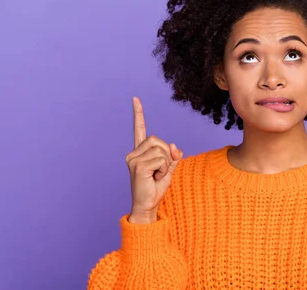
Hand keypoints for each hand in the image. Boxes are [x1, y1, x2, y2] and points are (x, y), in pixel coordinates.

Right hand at [126, 96, 183, 223]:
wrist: (147, 207)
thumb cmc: (155, 188)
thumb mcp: (168, 169)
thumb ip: (173, 156)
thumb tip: (173, 146)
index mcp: (139, 152)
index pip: (138, 129)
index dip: (138, 114)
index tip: (135, 98)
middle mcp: (133, 153)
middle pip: (158, 139)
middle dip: (166, 154)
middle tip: (161, 171)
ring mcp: (133, 159)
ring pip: (161, 149)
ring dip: (166, 163)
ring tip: (157, 175)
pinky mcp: (137, 167)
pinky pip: (161, 159)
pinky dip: (164, 169)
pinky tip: (155, 178)